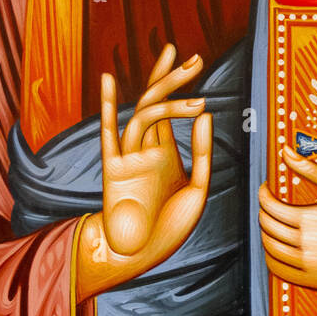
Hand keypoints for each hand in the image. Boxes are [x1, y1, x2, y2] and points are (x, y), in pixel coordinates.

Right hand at [76, 44, 212, 300]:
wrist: (142, 255)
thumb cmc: (170, 226)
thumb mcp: (197, 188)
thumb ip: (203, 152)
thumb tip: (207, 114)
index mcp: (164, 151)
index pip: (170, 109)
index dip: (178, 83)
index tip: (193, 59)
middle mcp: (146, 148)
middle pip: (156, 102)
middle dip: (173, 79)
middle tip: (195, 59)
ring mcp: (129, 156)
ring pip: (144, 115)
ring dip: (166, 99)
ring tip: (192, 92)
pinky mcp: (114, 169)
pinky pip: (110, 134)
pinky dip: (109, 106)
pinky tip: (110, 81)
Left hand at [258, 145, 316, 295]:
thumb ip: (312, 170)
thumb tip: (286, 151)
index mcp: (310, 219)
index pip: (270, 206)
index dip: (263, 194)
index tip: (266, 189)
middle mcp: (305, 244)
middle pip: (267, 226)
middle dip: (263, 212)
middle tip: (270, 204)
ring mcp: (307, 265)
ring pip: (270, 249)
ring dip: (265, 234)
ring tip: (275, 224)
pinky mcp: (311, 280)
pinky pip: (278, 269)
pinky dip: (271, 257)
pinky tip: (280, 246)